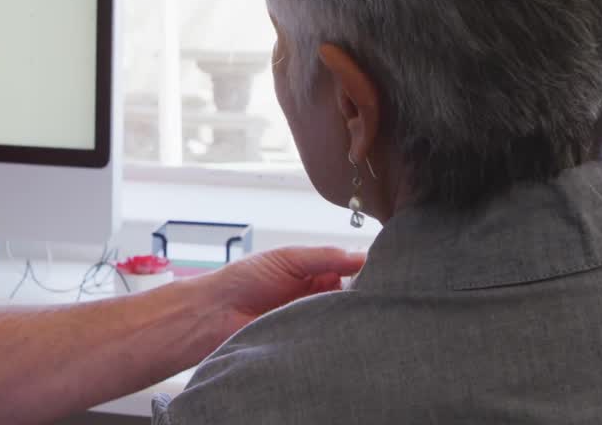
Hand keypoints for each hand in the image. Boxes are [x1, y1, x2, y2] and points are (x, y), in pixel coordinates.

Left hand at [191, 247, 366, 337]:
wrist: (214, 313)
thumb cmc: (244, 280)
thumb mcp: (288, 258)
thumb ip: (325, 256)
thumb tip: (362, 255)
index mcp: (316, 275)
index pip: (353, 272)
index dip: (368, 272)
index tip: (387, 273)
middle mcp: (319, 299)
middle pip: (354, 299)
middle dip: (366, 298)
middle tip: (382, 298)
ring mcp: (314, 323)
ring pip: (345, 322)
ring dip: (352, 319)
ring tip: (365, 315)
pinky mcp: (307, 346)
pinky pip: (330, 343)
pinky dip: (337, 339)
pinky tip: (345, 335)